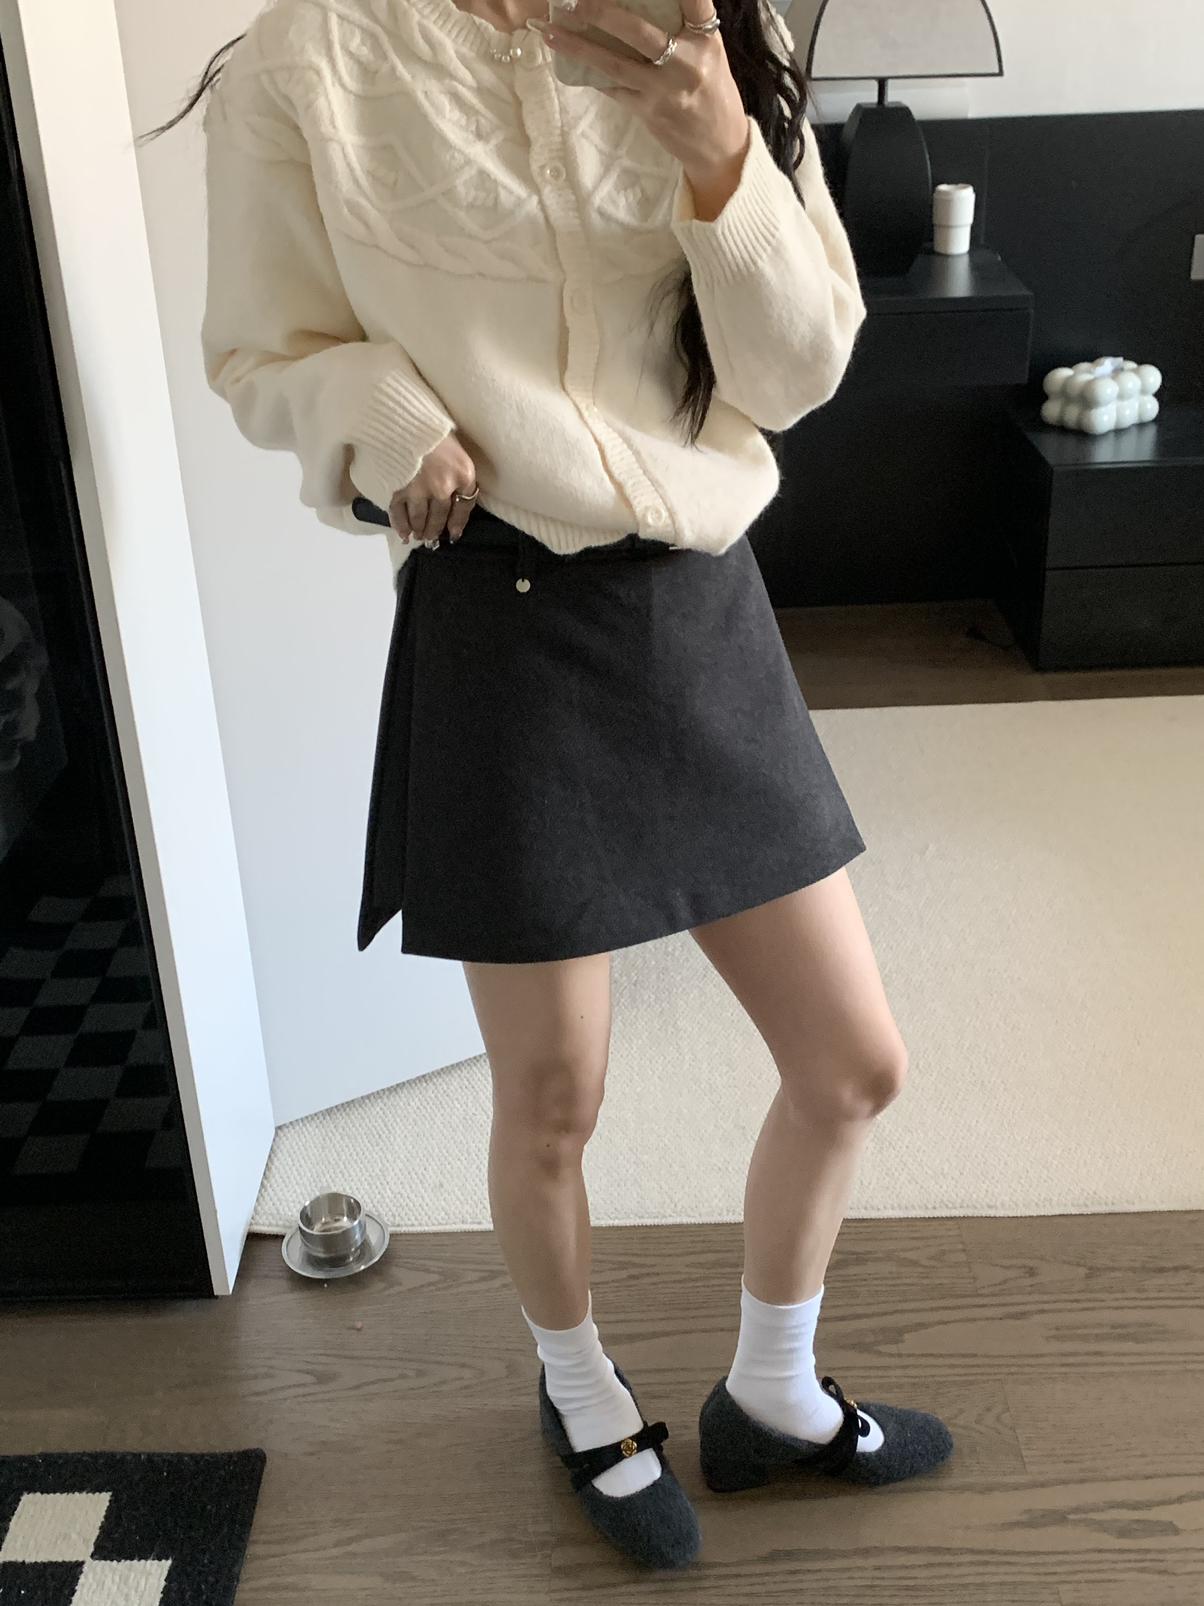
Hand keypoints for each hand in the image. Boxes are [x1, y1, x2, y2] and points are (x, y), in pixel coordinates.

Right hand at [389, 432, 479, 545]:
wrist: (404, 416)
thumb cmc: (432, 428)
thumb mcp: (457, 448)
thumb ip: (458, 473)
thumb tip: (455, 496)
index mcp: (464, 474)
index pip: (464, 507)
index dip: (458, 523)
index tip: (454, 534)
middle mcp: (444, 487)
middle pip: (440, 517)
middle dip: (435, 530)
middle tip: (431, 538)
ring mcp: (419, 490)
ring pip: (420, 519)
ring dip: (419, 529)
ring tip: (418, 536)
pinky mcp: (398, 489)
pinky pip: (399, 513)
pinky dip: (400, 526)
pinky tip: (403, 533)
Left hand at [538, 0, 749, 185]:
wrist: (719, 146)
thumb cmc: (712, 91)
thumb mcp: (709, 52)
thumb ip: (683, 26)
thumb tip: (639, 7)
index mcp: (706, 40)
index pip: (694, 0)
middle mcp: (686, 62)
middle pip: (639, 32)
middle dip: (603, 13)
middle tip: (575, 1)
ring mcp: (664, 90)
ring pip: (614, 64)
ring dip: (578, 47)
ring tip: (550, 31)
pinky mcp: (647, 112)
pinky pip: (612, 87)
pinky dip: (590, 73)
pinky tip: (568, 61)